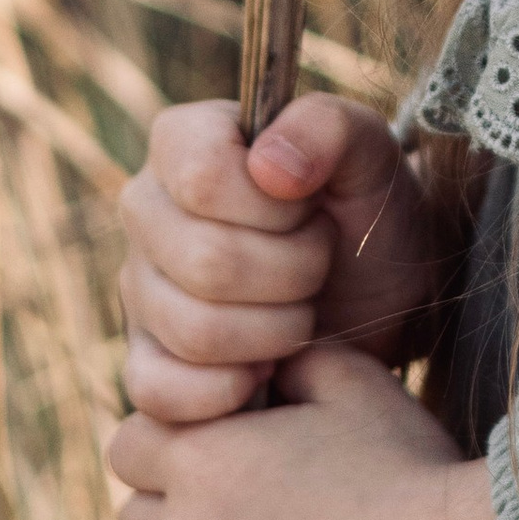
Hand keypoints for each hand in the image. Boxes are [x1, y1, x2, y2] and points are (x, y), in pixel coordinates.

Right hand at [117, 94, 461, 423]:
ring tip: (303, 306)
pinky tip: (269, 368)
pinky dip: (229, 389)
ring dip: (278, 329)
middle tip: (321, 262)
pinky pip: (157, 391)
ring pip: (194, 331)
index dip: (276, 207)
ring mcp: (139, 289)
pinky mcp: (145, 360)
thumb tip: (268, 165)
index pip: (202, 177)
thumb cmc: (366, 212)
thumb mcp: (372, 156)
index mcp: (183, 142)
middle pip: (206, 262)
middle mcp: (145, 210)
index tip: (313, 206)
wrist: (379, 295)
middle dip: (295, 272)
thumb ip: (329, 128)